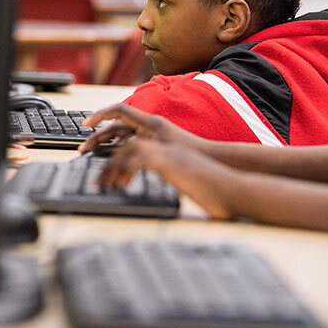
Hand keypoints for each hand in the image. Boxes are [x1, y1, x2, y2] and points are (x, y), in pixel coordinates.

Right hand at [78, 103, 200, 152]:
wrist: (209, 157)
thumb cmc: (190, 153)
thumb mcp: (161, 153)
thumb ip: (139, 152)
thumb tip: (118, 157)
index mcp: (149, 122)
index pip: (119, 111)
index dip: (100, 115)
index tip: (86, 124)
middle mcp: (148, 126)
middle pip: (116, 127)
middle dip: (98, 137)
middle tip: (84, 149)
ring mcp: (151, 135)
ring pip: (122, 138)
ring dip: (108, 147)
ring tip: (94, 157)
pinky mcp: (154, 144)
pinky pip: (132, 146)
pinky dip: (121, 154)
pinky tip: (115, 165)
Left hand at [97, 138, 233, 219]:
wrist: (236, 189)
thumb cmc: (216, 189)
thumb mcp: (187, 181)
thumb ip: (170, 177)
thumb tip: (157, 186)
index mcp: (169, 148)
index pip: (135, 138)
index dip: (116, 146)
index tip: (102, 164)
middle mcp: (167, 145)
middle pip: (126, 140)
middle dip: (103, 149)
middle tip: (92, 171)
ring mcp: (169, 151)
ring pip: (128, 148)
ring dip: (110, 165)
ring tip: (100, 183)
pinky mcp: (171, 162)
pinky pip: (138, 160)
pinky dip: (124, 170)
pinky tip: (118, 184)